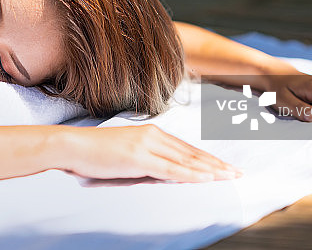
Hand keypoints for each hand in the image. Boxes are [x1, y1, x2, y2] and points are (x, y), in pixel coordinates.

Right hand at [61, 124, 240, 182]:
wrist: (73, 147)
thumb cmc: (96, 155)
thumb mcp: (127, 158)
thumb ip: (148, 164)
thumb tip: (166, 176)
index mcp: (151, 133)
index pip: (186, 148)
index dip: (207, 158)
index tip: (225, 166)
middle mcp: (153, 136)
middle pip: (191, 153)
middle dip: (216, 164)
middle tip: (238, 172)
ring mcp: (147, 146)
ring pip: (186, 161)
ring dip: (211, 170)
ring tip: (230, 176)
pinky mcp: (139, 158)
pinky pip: (171, 169)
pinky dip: (192, 174)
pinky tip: (207, 177)